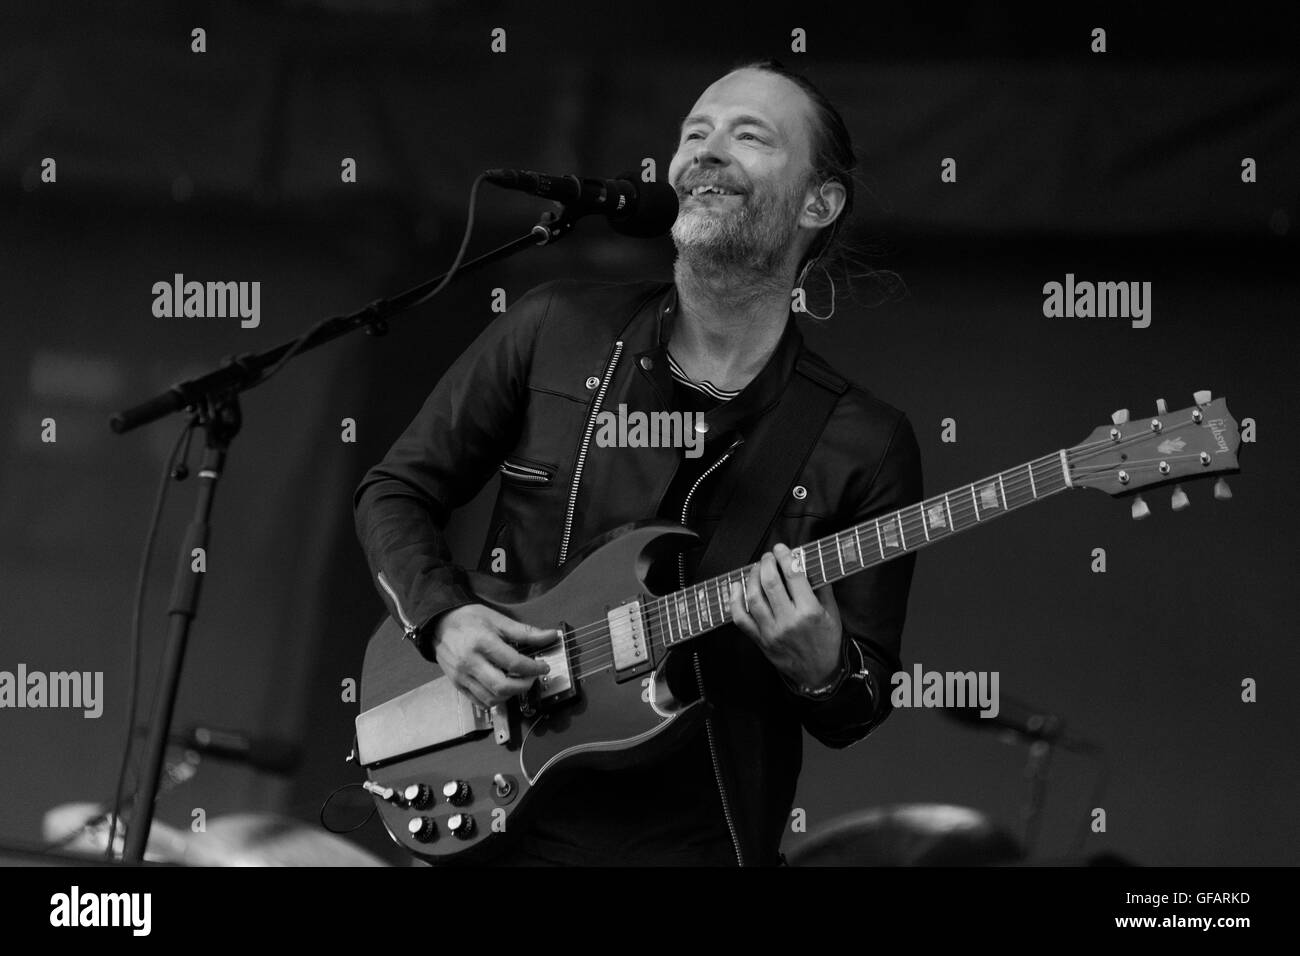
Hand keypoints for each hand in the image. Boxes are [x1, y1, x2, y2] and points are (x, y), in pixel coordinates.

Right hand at [431, 604, 555, 707]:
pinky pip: (480, 702)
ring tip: (518, 682)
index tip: (543, 667)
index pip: (514, 663)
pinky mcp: (457, 685)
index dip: (534, 668)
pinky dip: (495, 700)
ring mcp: (462, 676)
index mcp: (482, 643)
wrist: (439, 624)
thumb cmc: (468, 619)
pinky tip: (502, 689)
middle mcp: (470, 662)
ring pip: (492, 698)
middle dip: (524, 685)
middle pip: (503, 686)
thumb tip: (551, 636)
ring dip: (511, 694)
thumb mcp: (498, 619)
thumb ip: (525, 632)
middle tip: (532, 678)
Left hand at [728, 543, 842, 688]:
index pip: (793, 575)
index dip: (785, 557)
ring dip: (752, 578)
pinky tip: (736, 587)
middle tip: (768, 556)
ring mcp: (772, 631)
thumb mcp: (832, 613)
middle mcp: (788, 621)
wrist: (819, 674)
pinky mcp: (760, 640)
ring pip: (754, 597)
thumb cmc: (827, 642)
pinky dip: (735, 601)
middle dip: (767, 563)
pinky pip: (741, 619)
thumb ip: (821, 587)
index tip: (781, 548)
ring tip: (756, 569)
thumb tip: (807, 563)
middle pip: (770, 583)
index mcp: (809, 611)